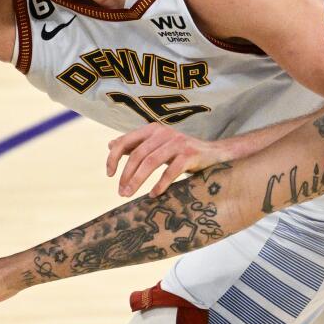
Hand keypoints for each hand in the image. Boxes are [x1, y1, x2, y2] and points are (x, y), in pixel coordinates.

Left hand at [106, 123, 224, 197]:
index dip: (114, 158)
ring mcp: (178, 143)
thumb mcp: (157, 145)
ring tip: (129, 194)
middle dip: (126, 175)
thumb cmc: (181, 151)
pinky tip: (153, 195)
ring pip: (151, 162)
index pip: (126, 141)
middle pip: (138, 154)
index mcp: (153, 129)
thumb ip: (136, 144)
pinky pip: (171, 171)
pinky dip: (160, 185)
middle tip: (121, 192)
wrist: (213, 153)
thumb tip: (110, 144)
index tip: (109, 175)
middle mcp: (164, 132)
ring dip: (137, 180)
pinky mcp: (190, 154)